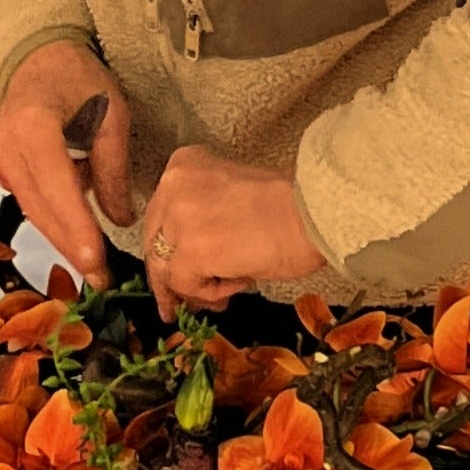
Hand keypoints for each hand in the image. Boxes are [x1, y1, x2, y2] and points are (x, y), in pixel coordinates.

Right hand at [0, 40, 131, 289]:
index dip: (77, 229)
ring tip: (93, 267)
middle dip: (71, 247)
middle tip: (101, 279)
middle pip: (41, 209)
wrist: (34, 57)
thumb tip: (120, 219)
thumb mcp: (111, 112)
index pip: (57, 189)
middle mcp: (7, 148)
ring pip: (33, 210)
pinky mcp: (0, 167)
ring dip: (62, 239)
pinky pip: (28, 201)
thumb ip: (113, 167)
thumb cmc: (78, 78)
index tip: (97, 263)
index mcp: (34, 127)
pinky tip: (76, 236)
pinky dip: (53, 219)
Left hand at [140, 149, 322, 320]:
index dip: (169, 247)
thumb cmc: (288, 205)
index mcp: (184, 164)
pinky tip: (237, 286)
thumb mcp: (231, 194)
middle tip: (176, 304)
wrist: (314, 214)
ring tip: (215, 304)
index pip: (161, 215)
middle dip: (168, 278)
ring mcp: (178, 219)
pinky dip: (209, 293)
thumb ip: (205, 218)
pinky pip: (186, 284)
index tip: (175, 270)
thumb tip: (195, 264)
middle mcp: (173, 186)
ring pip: (166, 268)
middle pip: (156, 242)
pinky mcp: (190, 252)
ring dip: (191, 291)